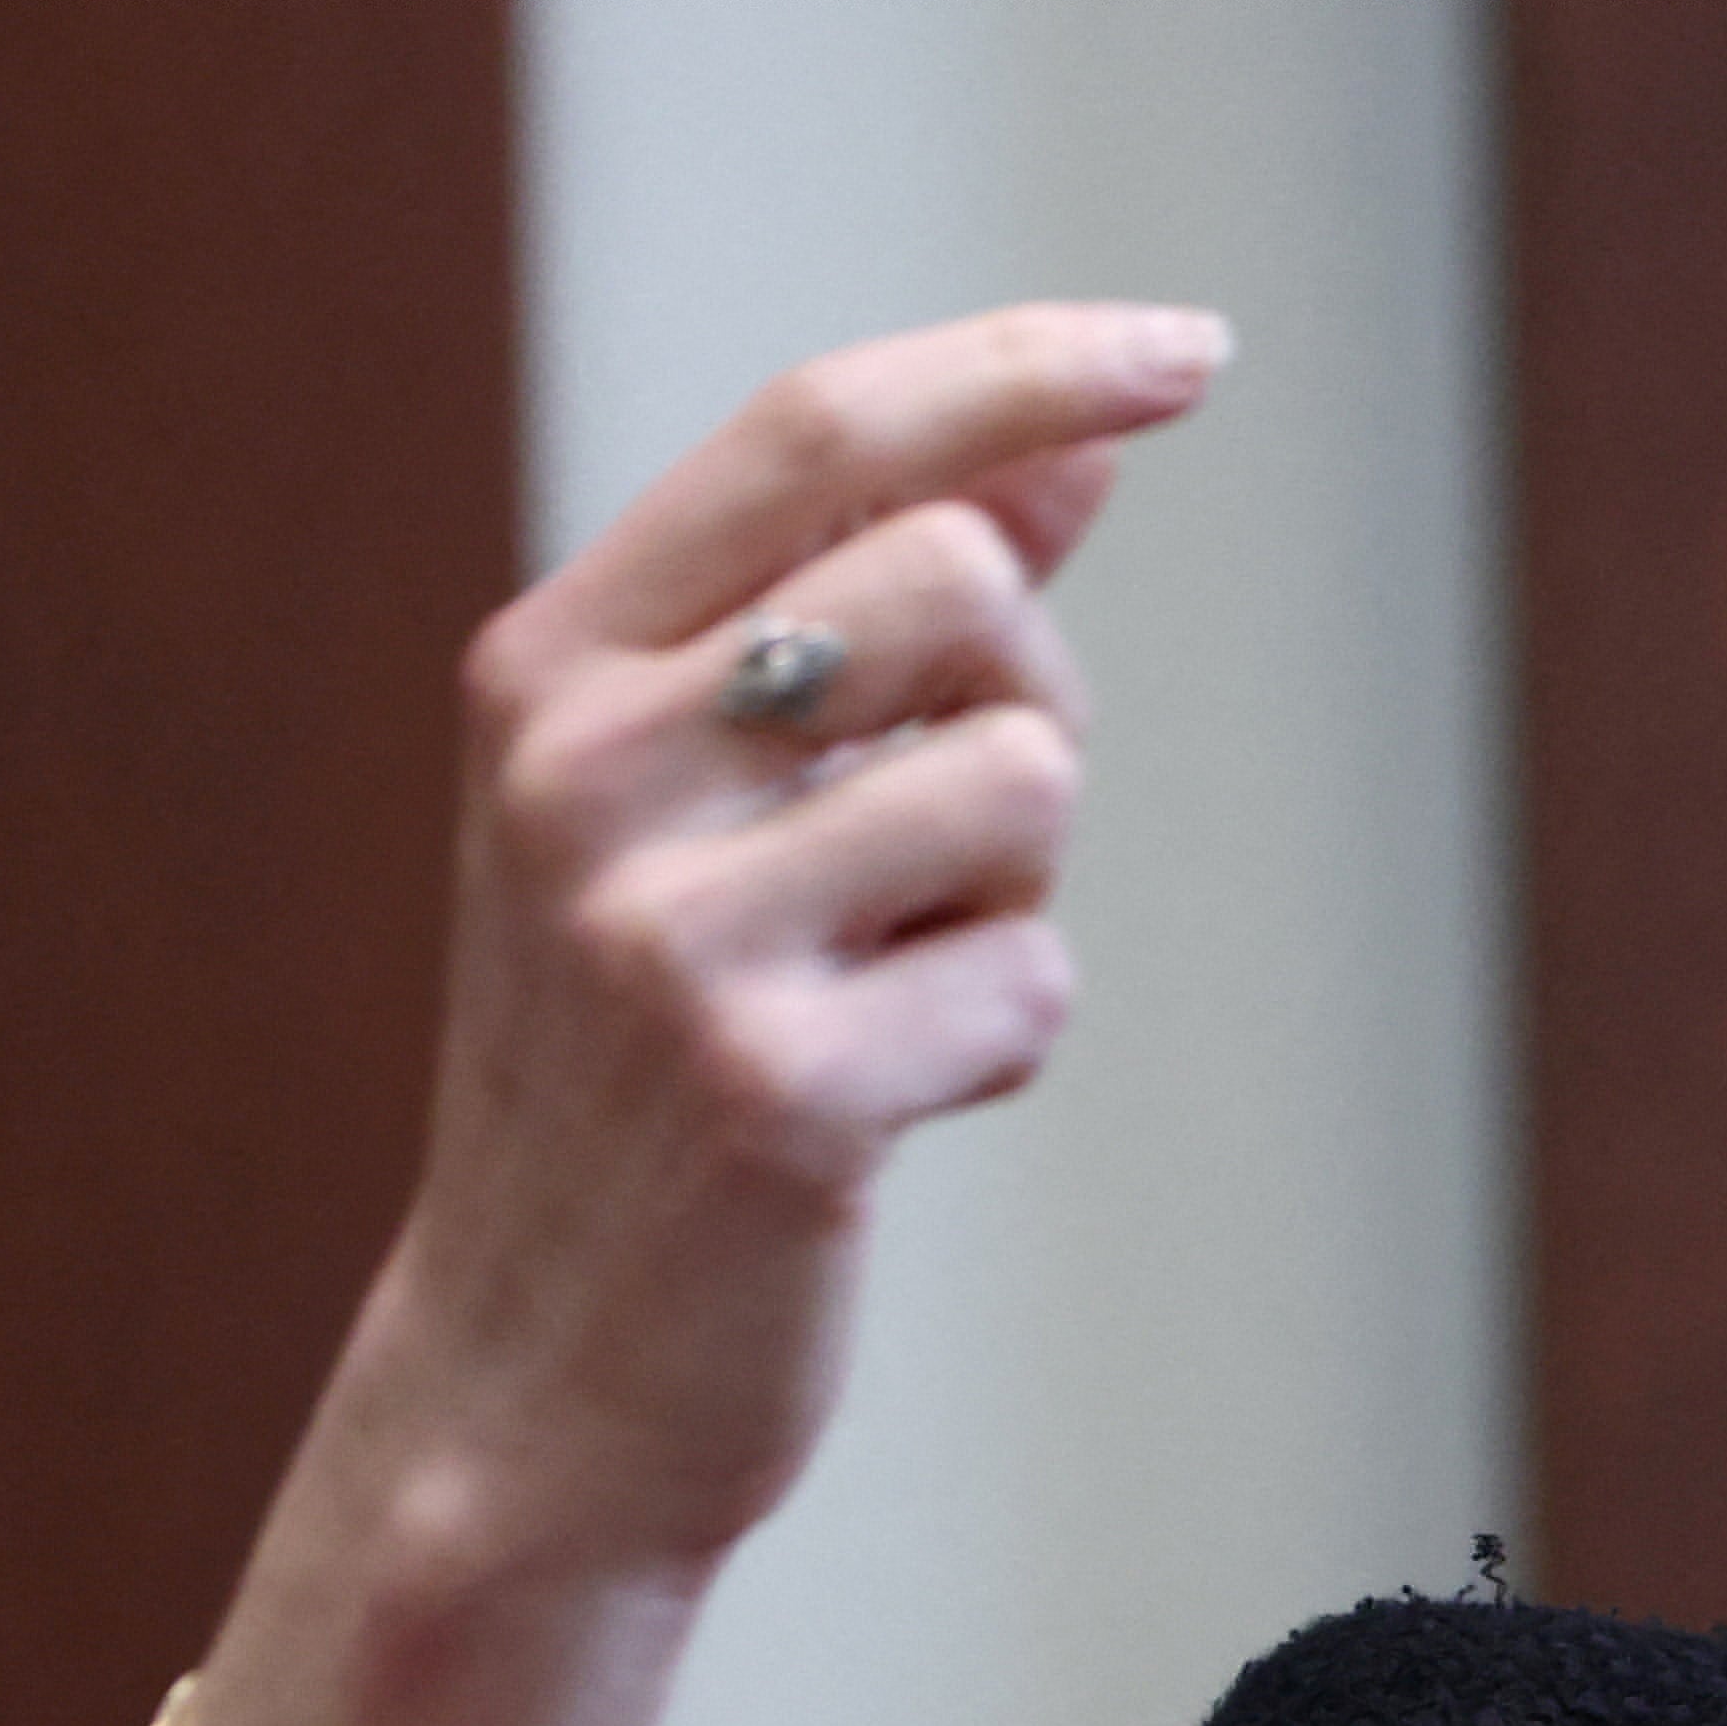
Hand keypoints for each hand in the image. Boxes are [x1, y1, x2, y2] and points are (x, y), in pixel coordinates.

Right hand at [335, 302, 1223, 1591]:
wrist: (536, 1375)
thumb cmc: (650, 1058)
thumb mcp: (718, 803)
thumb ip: (880, 603)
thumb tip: (1078, 435)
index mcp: (550, 667)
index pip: (820, 431)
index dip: (1024, 368)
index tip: (1191, 350)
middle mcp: (582, 770)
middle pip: (960, 580)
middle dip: (1027, 698)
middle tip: (942, 848)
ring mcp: (662, 934)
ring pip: (1023, 781)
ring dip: (1013, 894)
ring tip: (884, 985)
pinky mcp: (770, 1094)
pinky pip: (1030, 984)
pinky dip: (1001, 1046)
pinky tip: (885, 1106)